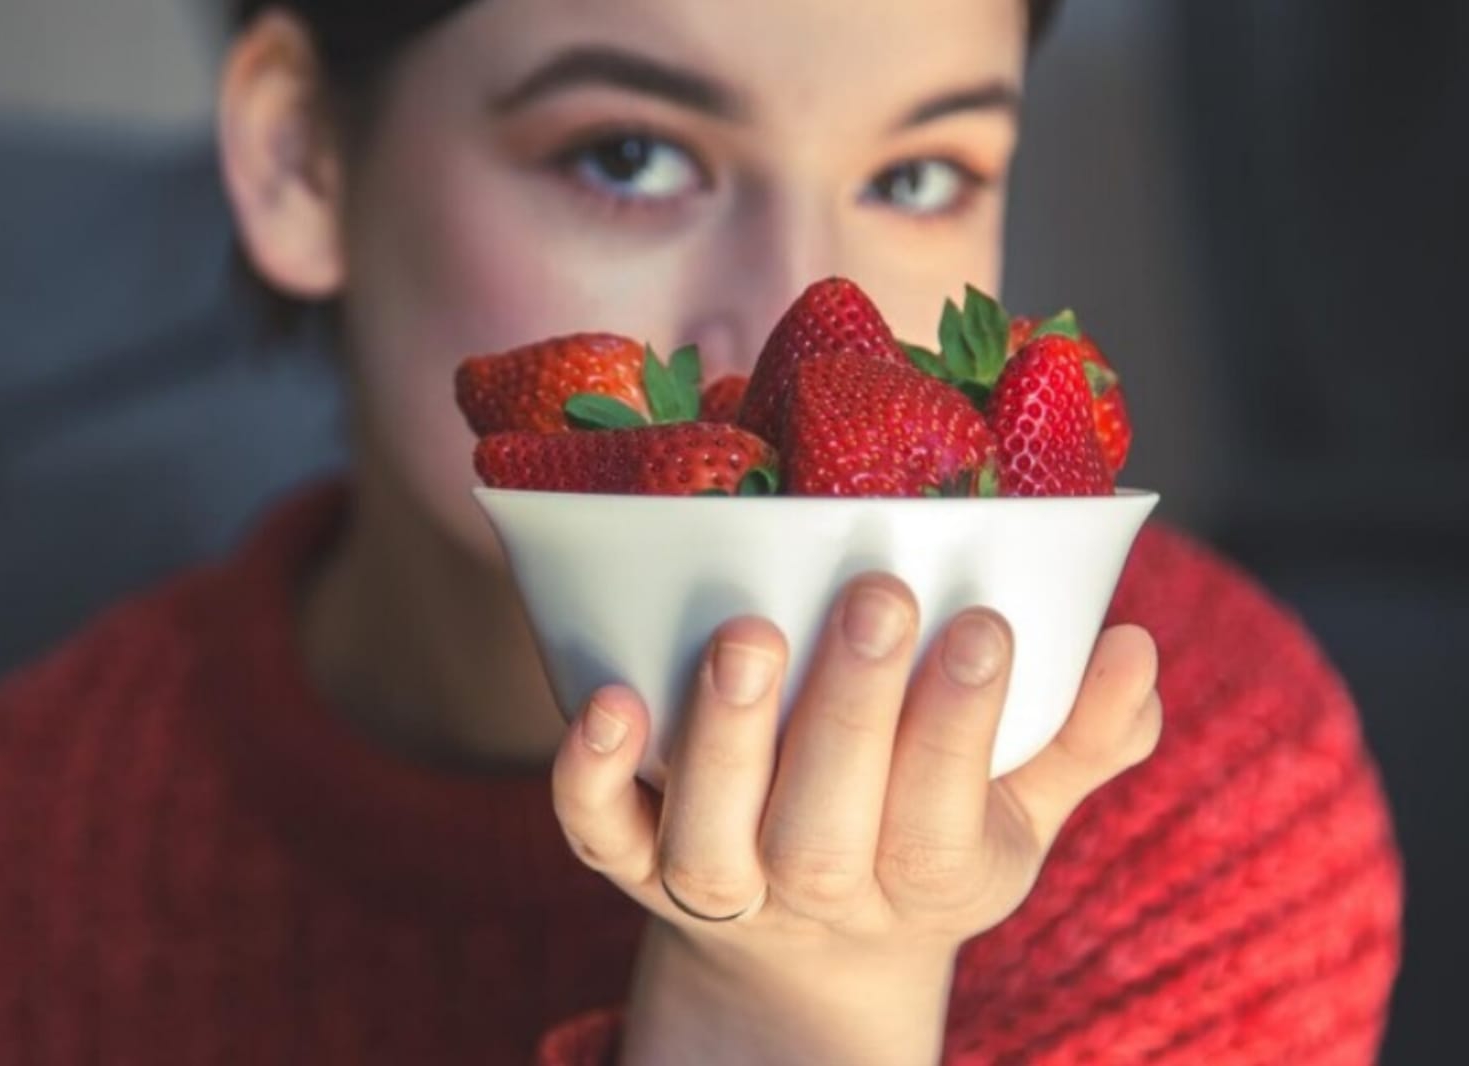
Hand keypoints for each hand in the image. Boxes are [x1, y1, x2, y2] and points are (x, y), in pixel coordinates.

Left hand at [551, 574, 1161, 1065]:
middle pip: (826, 833)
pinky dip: (589, 778)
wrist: (808, 941)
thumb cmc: (922, 839)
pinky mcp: (632, 861)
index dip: (961, 730)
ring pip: (712, 837)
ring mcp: (718, 884)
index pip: (943, 823)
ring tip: (750, 634)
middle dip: (855, 715)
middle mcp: (816, 894)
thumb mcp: (1020, 810)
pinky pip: (598, 837)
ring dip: (728, 739)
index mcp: (924, 879)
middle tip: (880, 595)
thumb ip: (1085, 739)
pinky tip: (604, 696)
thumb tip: (1136, 649)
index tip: (986, 623)